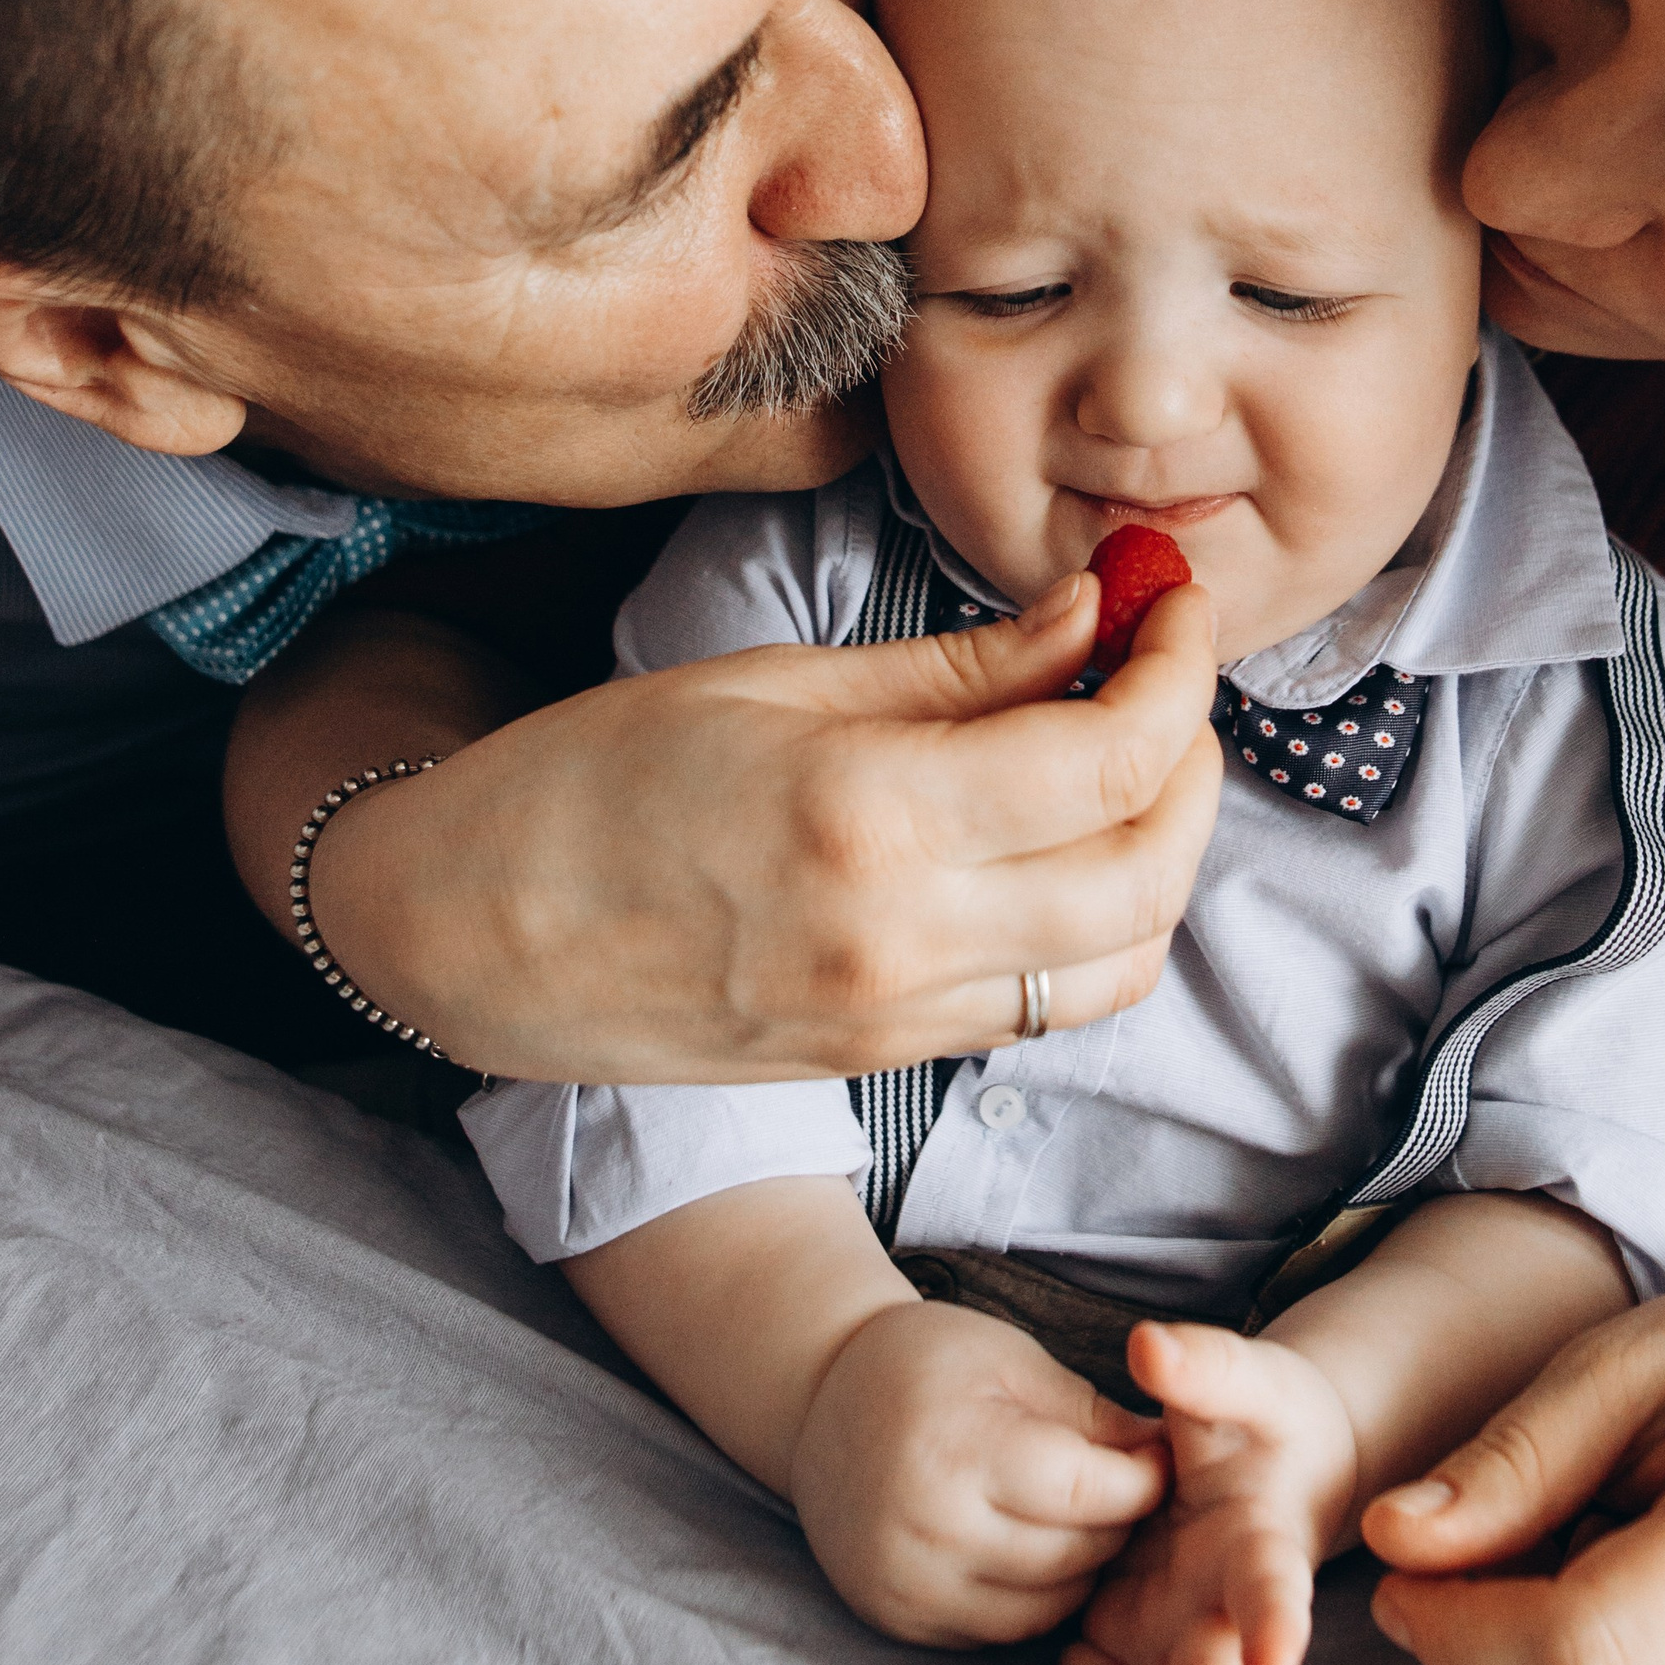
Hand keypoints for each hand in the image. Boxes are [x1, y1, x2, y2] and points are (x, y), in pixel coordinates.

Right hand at [273, 578, 1222, 1085]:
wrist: (469, 937)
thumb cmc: (590, 780)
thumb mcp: (770, 684)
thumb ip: (957, 669)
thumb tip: (1096, 617)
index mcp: (871, 814)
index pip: (1115, 758)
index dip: (1179, 670)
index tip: (1173, 605)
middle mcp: (904, 936)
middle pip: (1152, 867)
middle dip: (1195, 760)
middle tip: (1165, 677)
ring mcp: (900, 1017)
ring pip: (1125, 957)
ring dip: (1166, 857)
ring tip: (1130, 768)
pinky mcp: (888, 1059)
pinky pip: (1049, 1005)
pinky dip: (1099, 925)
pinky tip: (1063, 849)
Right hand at [788, 1300, 1169, 1649]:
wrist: (818, 1402)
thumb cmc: (927, 1365)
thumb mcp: (1014, 1360)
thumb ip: (1093, 1416)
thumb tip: (1171, 1458)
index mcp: (960, 1449)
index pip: (1089, 1491)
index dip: (1142, 1480)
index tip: (1162, 1461)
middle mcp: (928, 1529)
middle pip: (1075, 1555)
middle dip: (1119, 1526)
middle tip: (1132, 1495)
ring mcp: (907, 1582)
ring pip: (1046, 1608)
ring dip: (1084, 1571)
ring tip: (1090, 1523)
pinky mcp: (896, 1618)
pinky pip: (999, 1631)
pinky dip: (1035, 1600)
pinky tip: (1041, 1554)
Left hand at [955, 1321, 1354, 1664]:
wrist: (1264, 1462)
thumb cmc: (1263, 1419)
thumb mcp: (1244, 1383)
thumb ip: (1203, 1370)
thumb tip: (1151, 1347)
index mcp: (1264, 1546)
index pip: (1275, 1588)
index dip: (1277, 1623)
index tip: (1274, 1662)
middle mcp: (1226, 1614)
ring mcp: (1173, 1639)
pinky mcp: (1124, 1643)